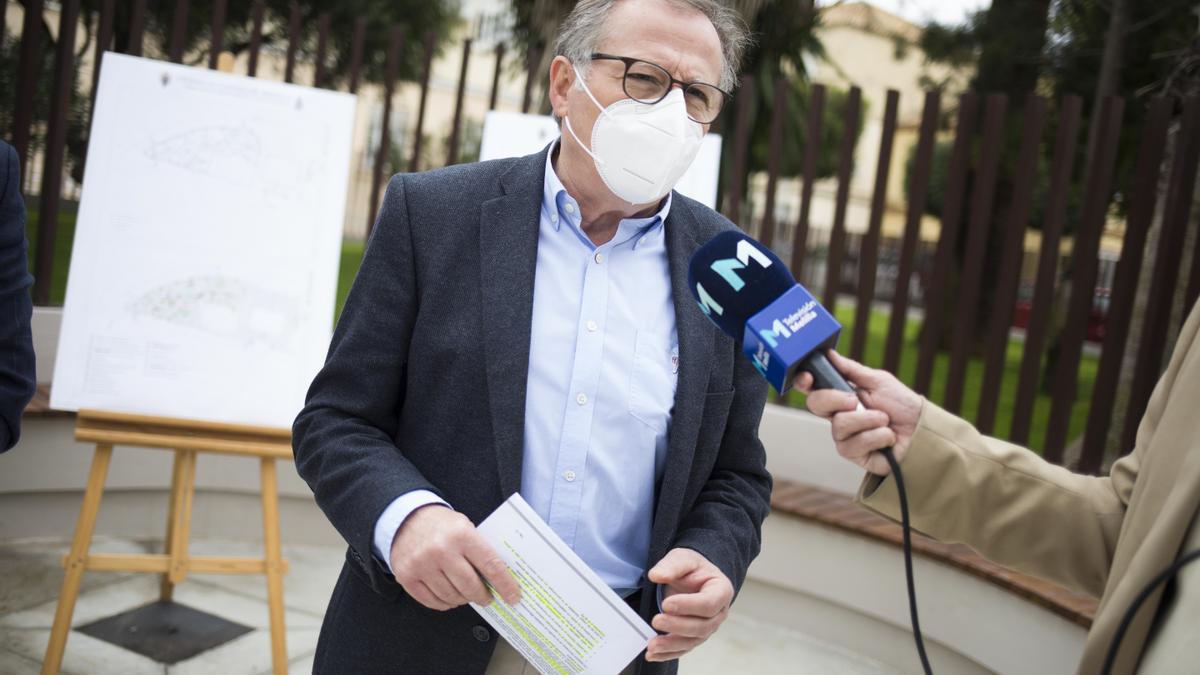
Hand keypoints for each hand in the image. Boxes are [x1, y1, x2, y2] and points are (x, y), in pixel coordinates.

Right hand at [389, 504, 520, 610]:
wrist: (406, 518)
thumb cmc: (443, 525)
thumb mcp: (465, 527)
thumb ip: (480, 550)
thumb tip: (499, 579)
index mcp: (462, 535)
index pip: (490, 565)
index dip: (505, 585)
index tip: (514, 597)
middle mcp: (441, 550)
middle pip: (470, 586)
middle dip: (483, 596)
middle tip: (487, 598)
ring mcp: (422, 564)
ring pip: (451, 596)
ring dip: (463, 600)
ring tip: (467, 595)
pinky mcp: (406, 576)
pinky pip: (432, 601)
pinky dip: (445, 603)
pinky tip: (450, 597)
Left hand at [645, 548, 732, 661]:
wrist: (692, 577)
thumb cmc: (692, 568)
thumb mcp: (682, 558)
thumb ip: (671, 566)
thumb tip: (656, 575)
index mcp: (720, 591)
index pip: (709, 603)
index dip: (688, 606)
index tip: (666, 604)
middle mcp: (718, 613)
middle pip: (702, 626)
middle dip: (678, 626)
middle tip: (656, 620)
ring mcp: (707, 627)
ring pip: (692, 641)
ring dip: (671, 645)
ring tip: (652, 645)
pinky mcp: (694, 637)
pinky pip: (683, 648)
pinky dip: (667, 653)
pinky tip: (652, 654)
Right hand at [793, 350, 922, 475]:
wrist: (923, 430)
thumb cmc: (902, 405)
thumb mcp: (878, 380)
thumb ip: (851, 369)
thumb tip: (829, 353)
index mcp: (841, 398)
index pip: (813, 390)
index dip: (804, 382)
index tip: (808, 377)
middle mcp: (838, 417)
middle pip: (816, 405)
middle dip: (837, 399)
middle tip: (857, 400)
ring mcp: (845, 437)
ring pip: (839, 425)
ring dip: (868, 419)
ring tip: (885, 420)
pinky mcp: (855, 455)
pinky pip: (853, 445)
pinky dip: (876, 437)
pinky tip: (887, 438)